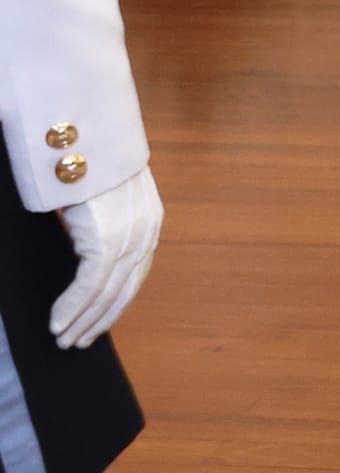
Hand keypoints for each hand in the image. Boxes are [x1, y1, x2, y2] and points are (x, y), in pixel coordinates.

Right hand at [51, 166, 162, 348]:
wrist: (83, 130)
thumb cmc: (85, 157)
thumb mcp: (103, 194)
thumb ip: (102, 221)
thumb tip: (85, 245)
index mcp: (148, 219)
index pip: (136, 273)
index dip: (117, 302)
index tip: (98, 322)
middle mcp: (146, 230)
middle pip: (126, 288)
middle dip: (101, 319)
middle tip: (78, 342)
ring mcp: (129, 235)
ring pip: (108, 293)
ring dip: (84, 321)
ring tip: (64, 340)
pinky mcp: (107, 238)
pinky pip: (91, 285)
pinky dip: (73, 308)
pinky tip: (58, 324)